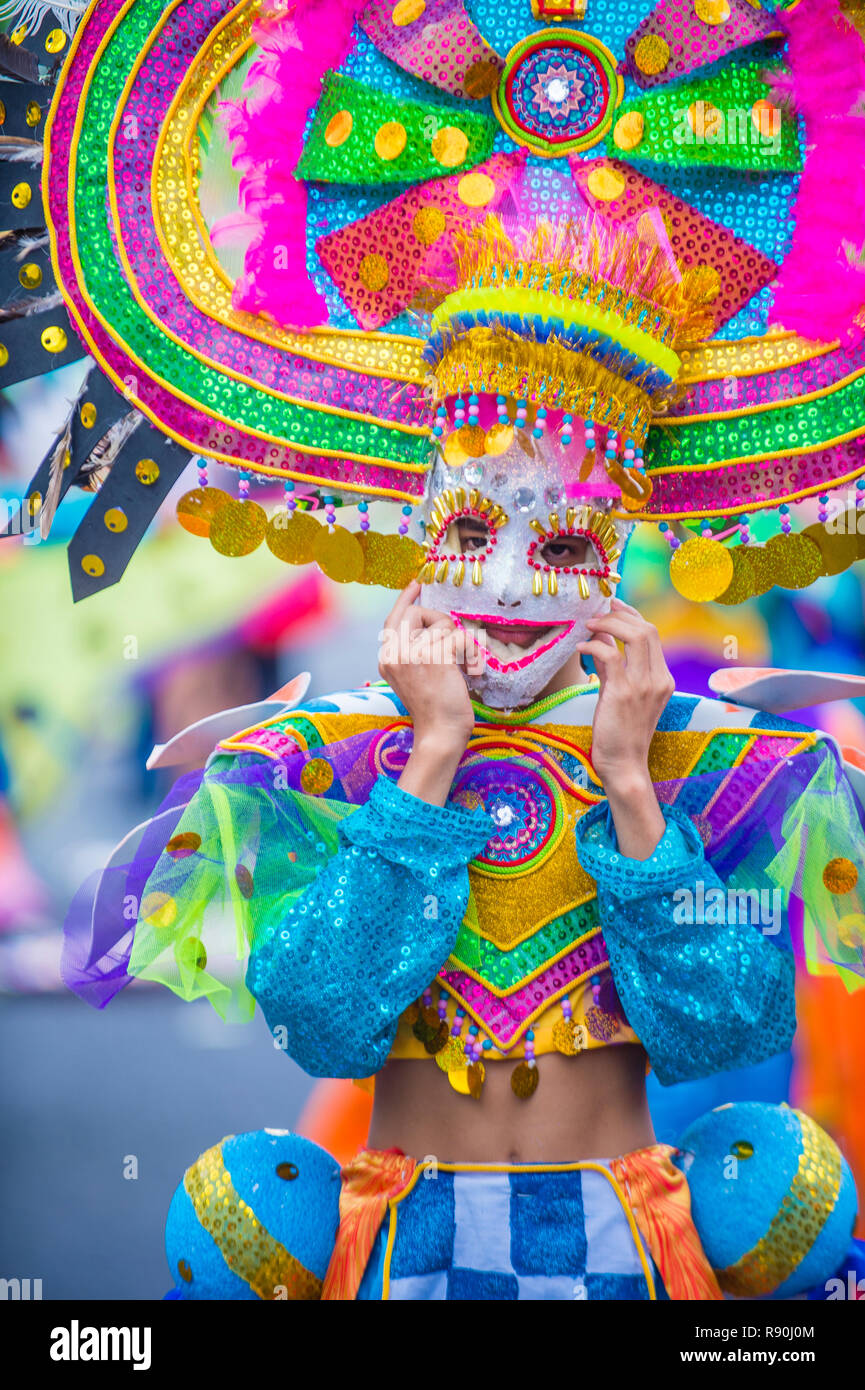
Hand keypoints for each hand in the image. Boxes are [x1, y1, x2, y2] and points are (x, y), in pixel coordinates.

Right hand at [379, 583, 482, 803]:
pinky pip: (455, 635)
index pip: (393, 619)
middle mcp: (393, 654)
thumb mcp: (412, 677)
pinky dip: (469, 650)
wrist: (440, 734)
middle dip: (438, 620)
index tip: (416, 583)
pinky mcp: (433, 657)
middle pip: (415, 612)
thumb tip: (428, 622)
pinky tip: (469, 669)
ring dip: (458, 639)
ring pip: (439, 622)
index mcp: (386, 659)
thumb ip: (412, 651)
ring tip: (462, 663)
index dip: (406, 599)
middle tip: (451, 641)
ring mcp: (411, 654)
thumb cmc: (434, 709)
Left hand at [576, 598, 672, 857]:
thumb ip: (615, 666)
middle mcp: (659, 679)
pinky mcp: (623, 693)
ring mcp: (643, 685)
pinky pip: (610, 654)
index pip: (652, 634)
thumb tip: (601, 637)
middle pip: (647, 629)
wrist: (624, 766)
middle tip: (597, 612)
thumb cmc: (620, 733)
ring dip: (609, 624)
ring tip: (588, 626)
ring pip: (635, 635)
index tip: (612, 606)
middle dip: (620, 614)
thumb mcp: (622, 694)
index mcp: (663, 678)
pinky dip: (594, 645)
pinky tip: (581, 649)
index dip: (632, 615)